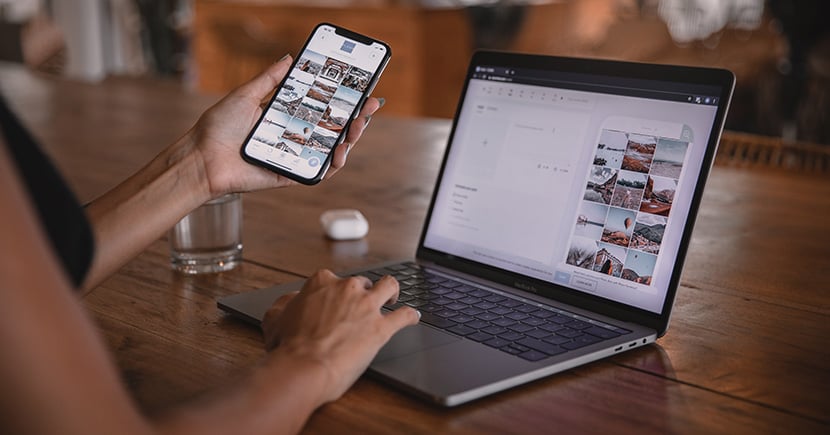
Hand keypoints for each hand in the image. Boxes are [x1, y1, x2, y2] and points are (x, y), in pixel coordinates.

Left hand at [189, 55, 383, 195]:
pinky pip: (318, 172)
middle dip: (356, 118)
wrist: (202, 158)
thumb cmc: (218, 128)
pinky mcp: (291, 175)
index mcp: (286, 117)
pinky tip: (340, 151)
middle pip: (333, 128)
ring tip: (358, 126)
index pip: (322, 108)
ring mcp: (294, 156)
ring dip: (350, 138)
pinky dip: (333, 164)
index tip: (361, 90)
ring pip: (331, 150)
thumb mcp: (246, 94)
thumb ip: (270, 79)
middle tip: (368, 106)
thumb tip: (290, 58)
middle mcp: (293, 137)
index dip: (343, 101)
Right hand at [261, 270, 419, 403]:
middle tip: (360, 307)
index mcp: (322, 283)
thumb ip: (285, 304)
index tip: (335, 301)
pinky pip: (404, 316)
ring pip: (390, 287)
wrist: (303, 367)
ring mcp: (367, 306)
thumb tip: (291, 300)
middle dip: (363, 293)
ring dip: (393, 291)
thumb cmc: (288, 347)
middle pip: (362, 283)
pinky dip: (410, 316)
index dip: (335, 292)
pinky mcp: (381, 328)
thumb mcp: (275, 319)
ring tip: (393, 299)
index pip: (333, 280)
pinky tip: (413, 317)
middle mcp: (347, 289)